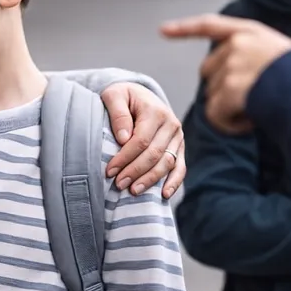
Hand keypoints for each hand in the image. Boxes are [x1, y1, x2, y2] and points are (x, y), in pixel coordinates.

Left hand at [102, 83, 184, 198]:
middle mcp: (171, 124)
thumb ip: (117, 113)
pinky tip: (164, 195)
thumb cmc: (123, 97)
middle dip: (135, 171)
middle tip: (119, 184)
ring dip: (150, 180)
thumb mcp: (114, 96)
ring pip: (167, 163)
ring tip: (133, 191)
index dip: (125, 158)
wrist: (139, 95)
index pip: (141, 140)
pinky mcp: (180, 147)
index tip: (110, 171)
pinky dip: (174, 182)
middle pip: (154, 154)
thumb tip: (123, 138)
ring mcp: (178, 136)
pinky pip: (180, 167)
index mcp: (156, 111)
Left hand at [161, 14, 290, 134]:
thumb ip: (253, 55)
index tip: (163, 30)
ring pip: (213, 96)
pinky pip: (216, 115)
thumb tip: (233, 76)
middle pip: (208, 71)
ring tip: (259, 110)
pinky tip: (251, 122)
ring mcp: (232, 65)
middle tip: (250, 100)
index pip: (210, 25)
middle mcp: (237, 44)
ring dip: (231, 109)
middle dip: (222, 89)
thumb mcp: (279, 52)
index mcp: (249, 31)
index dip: (185, 29)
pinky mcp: (230, 88)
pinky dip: (230, 124)